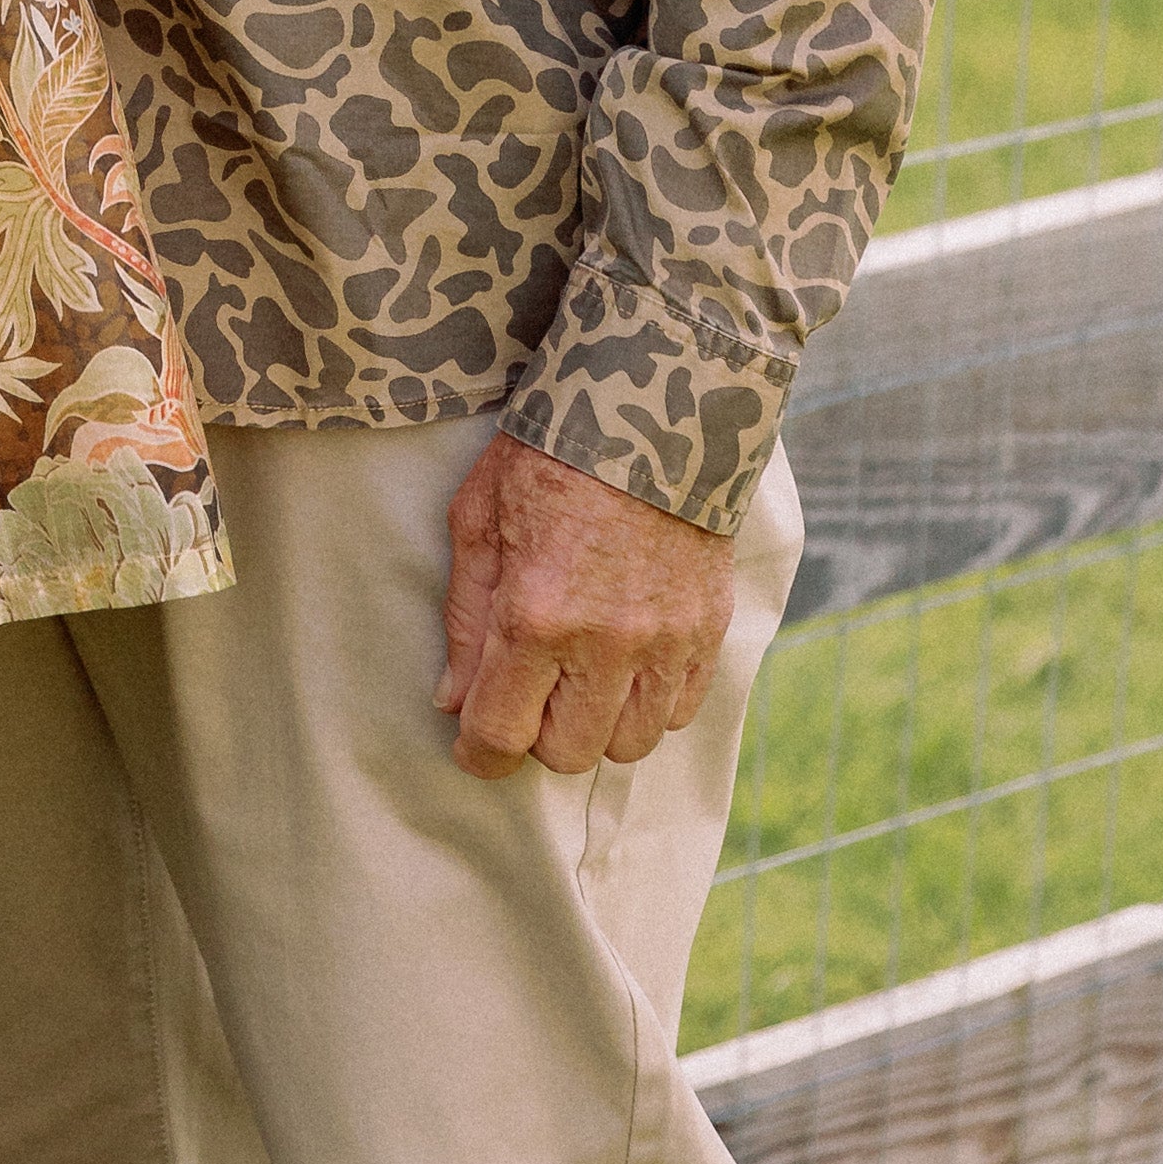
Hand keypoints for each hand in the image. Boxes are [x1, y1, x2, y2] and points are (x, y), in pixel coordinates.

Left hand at [436, 434, 738, 782]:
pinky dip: (648, 705)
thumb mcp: (478, 519)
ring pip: (628, 745)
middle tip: (528, 692)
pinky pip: (678, 712)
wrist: (648, 409)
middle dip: (538, 735)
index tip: (473, 745)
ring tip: (579, 678)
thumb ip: (465, 618)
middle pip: (569, 754)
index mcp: (535, 614)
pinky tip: (626, 664)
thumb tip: (453, 700)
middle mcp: (605, 642)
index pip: (502, 733)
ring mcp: (665, 641)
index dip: (479, 753)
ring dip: (596, 725)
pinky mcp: (709, 630)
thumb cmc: (547, 456)